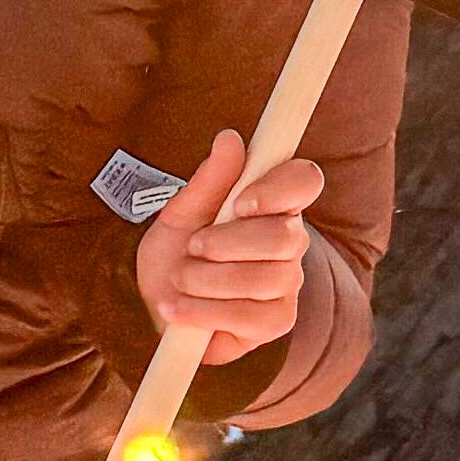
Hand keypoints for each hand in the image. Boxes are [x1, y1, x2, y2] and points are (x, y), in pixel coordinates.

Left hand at [134, 129, 323, 369]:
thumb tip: (230, 138)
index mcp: (273, 203)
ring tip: (179, 281)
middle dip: (226, 243)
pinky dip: (203, 311)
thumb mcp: (181, 213)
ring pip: (264, 277)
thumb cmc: (175, 254)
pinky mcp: (276, 322)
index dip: (277, 189)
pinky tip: (178, 309)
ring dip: (207, 280)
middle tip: (193, 248)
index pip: (305, 181)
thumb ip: (209, 180)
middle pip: (283, 236)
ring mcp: (287, 284)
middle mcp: (290, 241)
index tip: (239, 203)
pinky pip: (248, 314)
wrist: (154, 306)